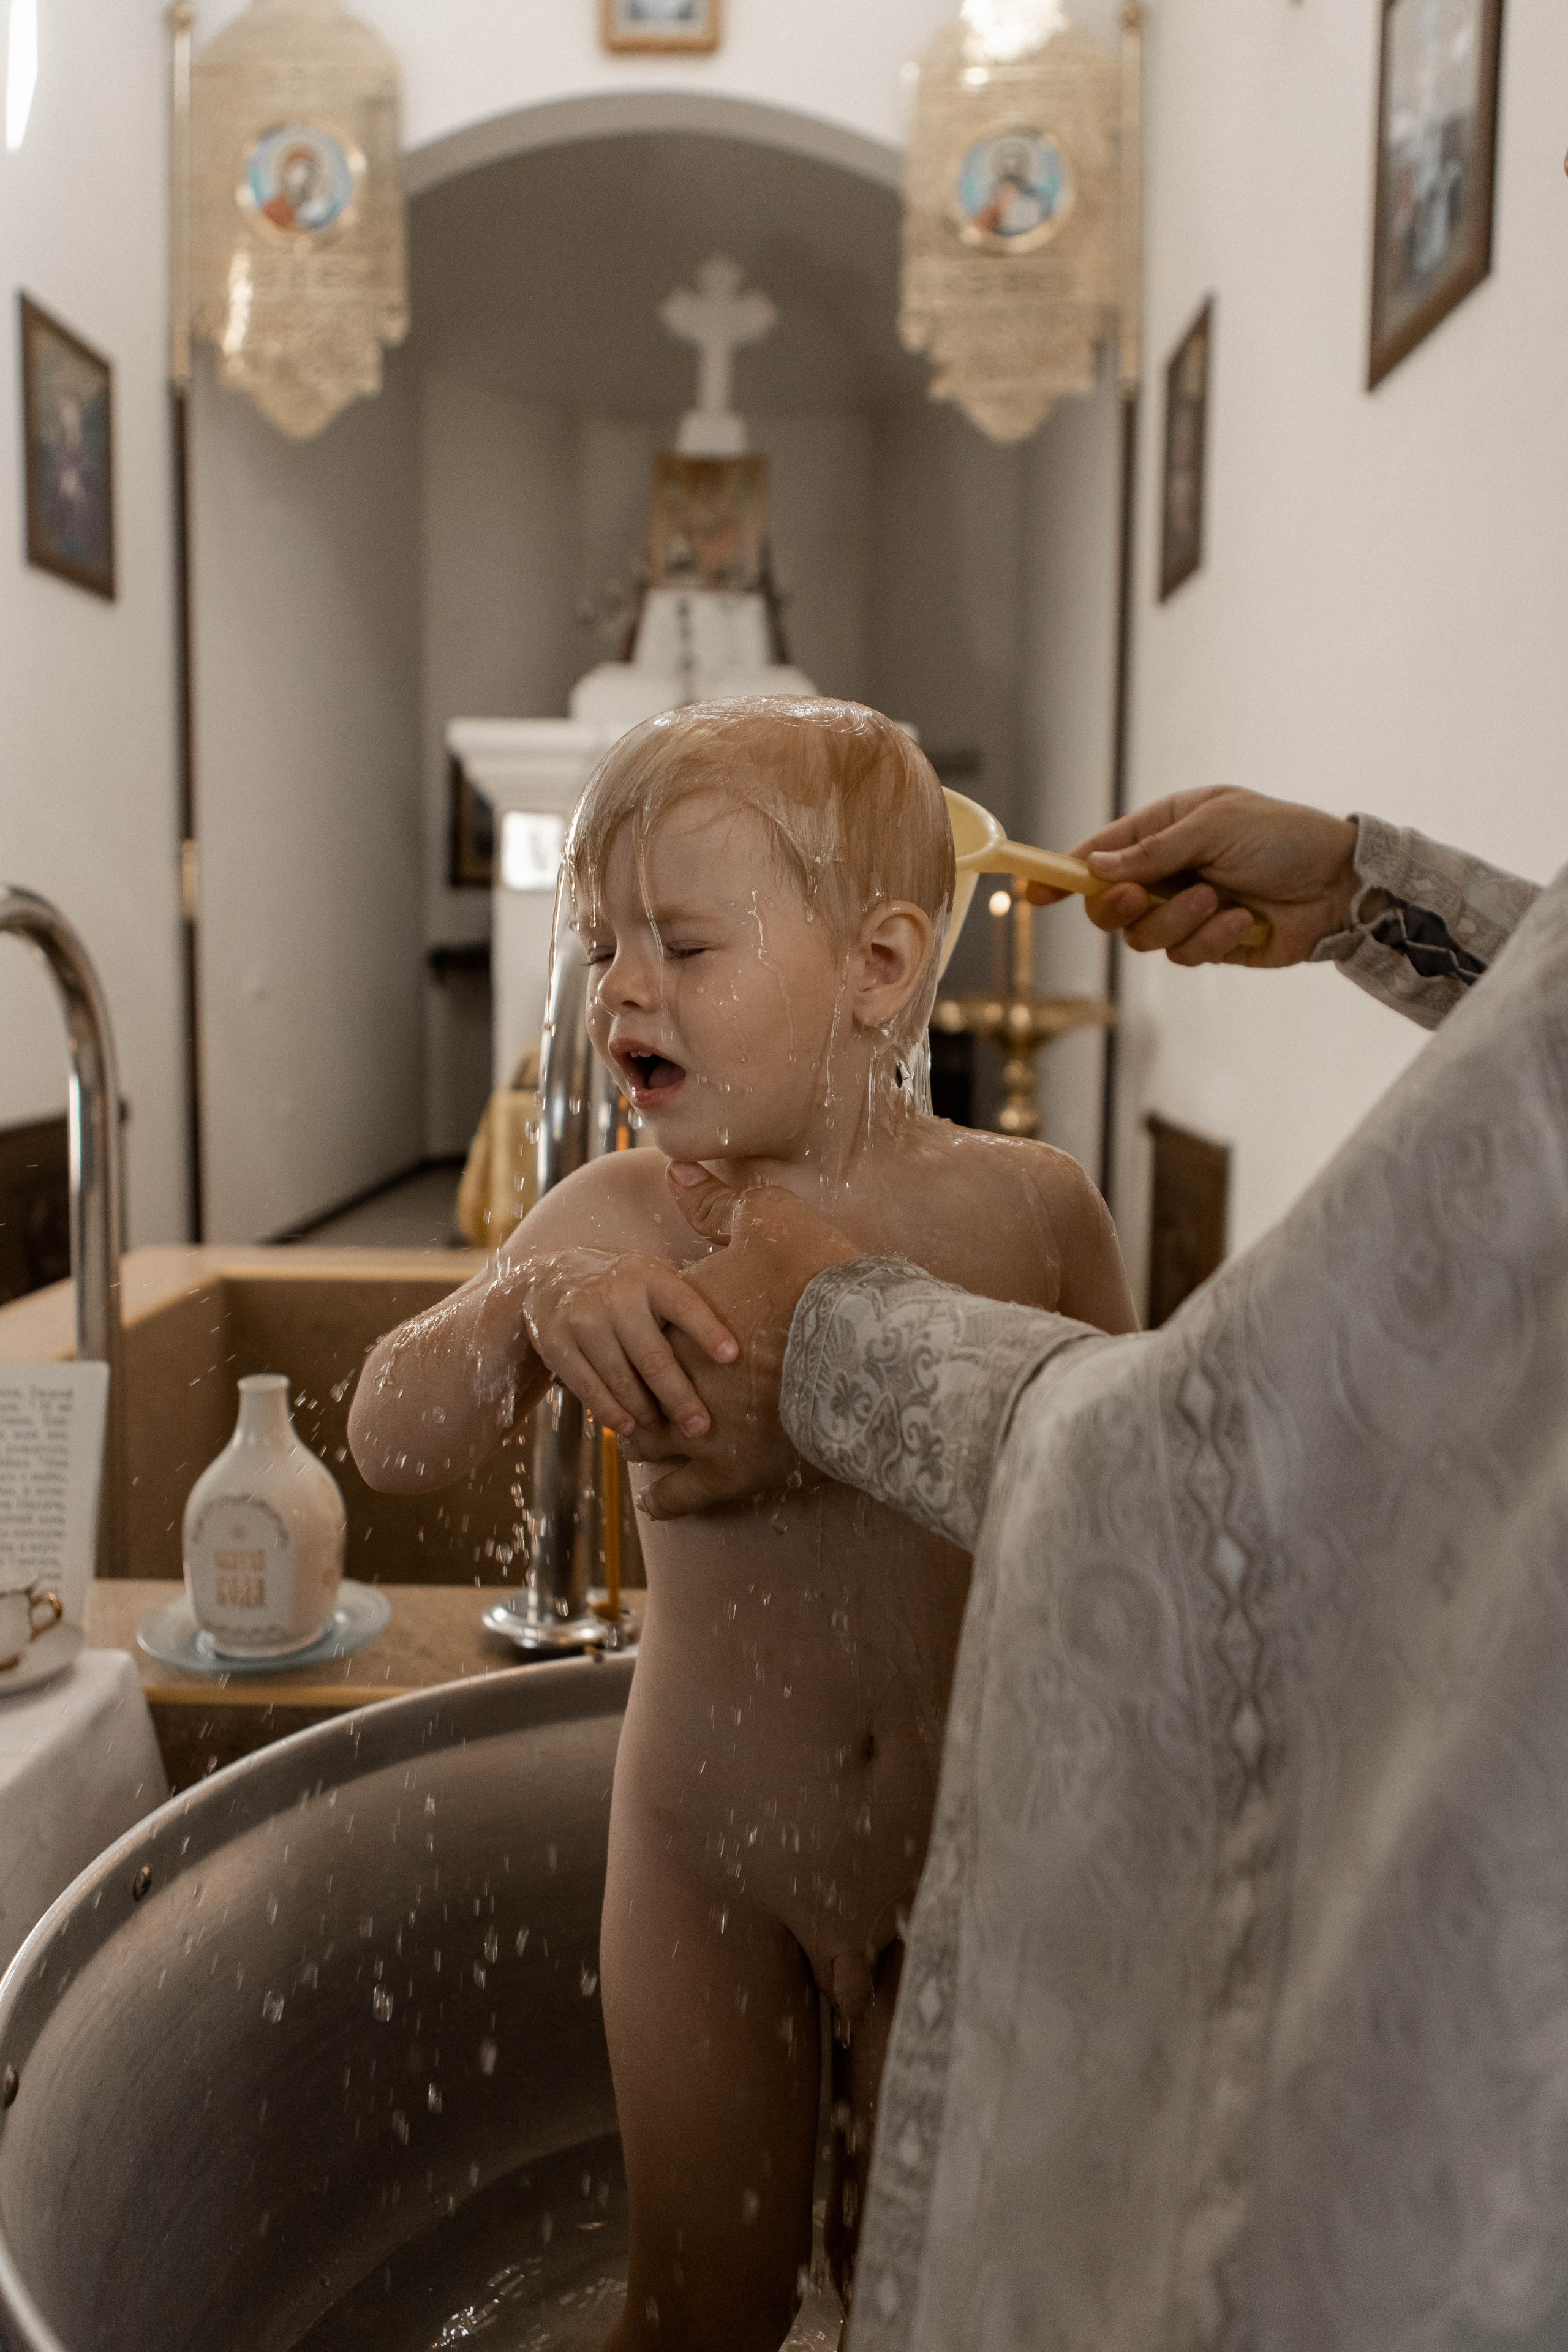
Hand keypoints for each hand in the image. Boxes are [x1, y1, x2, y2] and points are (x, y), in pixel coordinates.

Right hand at [516, 1247, 737, 1440]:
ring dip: (645, 1411)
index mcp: (648, 1277)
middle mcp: (615, 1297)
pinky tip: (628, 1427)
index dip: (708, 1331)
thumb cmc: (621, 1287)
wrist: (550, 1278)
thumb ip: (681, 1303)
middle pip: (653, 1357)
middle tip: (700, 1427)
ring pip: (621, 1379)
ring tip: (663, 1428)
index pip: (684, 1305)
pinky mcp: (556, 1344)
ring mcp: (582, 1320)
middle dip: (680, 1397)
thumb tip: (732, 1351)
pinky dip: (610, 1412)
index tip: (732, 1357)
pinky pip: (588, 1387)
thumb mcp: (650, 1277)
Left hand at [623, 1166, 861, 1518]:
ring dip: (641, 1440)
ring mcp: (699, 1430)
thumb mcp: (771, 1218)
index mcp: (678, 1319)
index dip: (645, 1336)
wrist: (870, 1350)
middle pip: (633, 1387)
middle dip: (635, 1390)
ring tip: (642, 1440)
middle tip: (641, 1391)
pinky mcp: (730, 1474)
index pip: (640, 1331)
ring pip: (644, 1443)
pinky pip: (677, 1496)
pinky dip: (663, 1498)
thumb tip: (676, 1171)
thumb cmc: (822, 1279)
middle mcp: (676, 1376)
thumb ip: (718, 1200)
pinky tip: (655, 1497)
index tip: (653, 1340)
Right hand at [1026, 787, 1360, 967]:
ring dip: (1177, 921)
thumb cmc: (1284, 837)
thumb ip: (1153, 849)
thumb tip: (1097, 867)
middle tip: (1141, 897)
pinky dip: (1210, 939)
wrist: (1341, 883)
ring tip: (1216, 900)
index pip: (1098, 854)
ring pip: (1143, 936)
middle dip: (1119, 905)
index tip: (1031, 890)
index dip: (1061, 873)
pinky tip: (1242, 921)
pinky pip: (1183, 954)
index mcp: (1164, 830)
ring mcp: (1187, 911)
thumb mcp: (1215, 825)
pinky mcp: (1210, 944)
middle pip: (1108, 904)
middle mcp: (1168, 872)